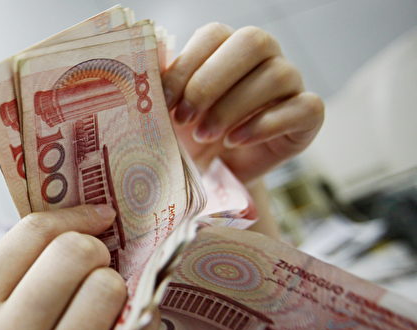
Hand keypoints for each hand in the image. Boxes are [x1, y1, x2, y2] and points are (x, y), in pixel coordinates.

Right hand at [0, 204, 159, 329]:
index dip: (75, 215)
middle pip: (74, 254)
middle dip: (96, 251)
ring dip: (115, 289)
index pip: (33, 232)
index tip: (98, 216)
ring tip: (103, 302)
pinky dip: (142, 326)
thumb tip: (87, 223)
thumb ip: (16, 272)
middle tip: (95, 266)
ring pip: (107, 291)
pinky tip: (129, 325)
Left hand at [162, 23, 324, 182]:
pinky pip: (302, 107)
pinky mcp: (308, 114)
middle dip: (212, 82)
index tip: (165, 103)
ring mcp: (290, 83)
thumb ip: (164, 87)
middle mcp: (264, 56)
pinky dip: (265, 125)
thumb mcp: (173, 113)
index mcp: (228, 46)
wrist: (217, 172)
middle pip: (253, 42)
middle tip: (185, 118)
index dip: (187, 65)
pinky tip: (236, 142)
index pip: (214, 34)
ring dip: (234, 107)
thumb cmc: (193, 136)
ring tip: (206, 136)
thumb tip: (144, 62)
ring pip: (277, 74)